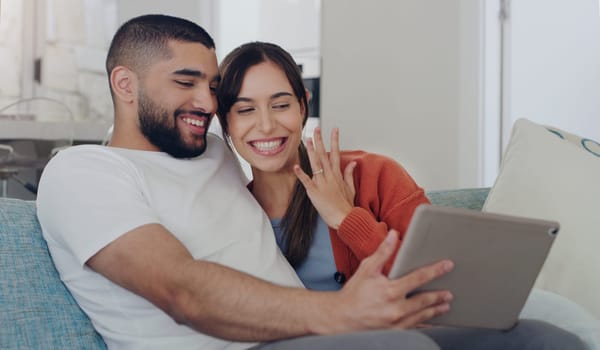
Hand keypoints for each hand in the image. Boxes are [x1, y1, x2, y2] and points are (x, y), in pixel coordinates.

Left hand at [294, 127, 356, 228]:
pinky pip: (306, 181)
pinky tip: (295, 166)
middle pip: (324, 154)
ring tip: (307, 140)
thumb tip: (353, 162)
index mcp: (337, 174)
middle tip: (316, 129)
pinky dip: (301, 174)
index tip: (334, 129)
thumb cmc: (346, 205)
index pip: (336, 153)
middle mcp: (330, 176)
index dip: (335, 140)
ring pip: (315, 164)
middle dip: (320, 140)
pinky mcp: (315, 192)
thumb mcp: (350, 188)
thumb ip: (349, 174)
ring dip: (311, 151)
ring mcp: (322, 183)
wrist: (345, 218)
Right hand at [328, 230, 453, 331]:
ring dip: (436, 310)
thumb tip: (394, 234)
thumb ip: (383, 252)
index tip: (447, 265)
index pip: (419, 278)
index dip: (435, 270)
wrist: (341, 318)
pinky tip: (432, 321)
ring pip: (422, 316)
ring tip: (445, 305)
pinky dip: (425, 324)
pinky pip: (415, 328)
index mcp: (390, 290)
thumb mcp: (367, 269)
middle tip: (450, 292)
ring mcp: (396, 323)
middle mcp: (396, 308)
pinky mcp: (395, 332)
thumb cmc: (354, 293)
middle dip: (439, 296)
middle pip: (425, 300)